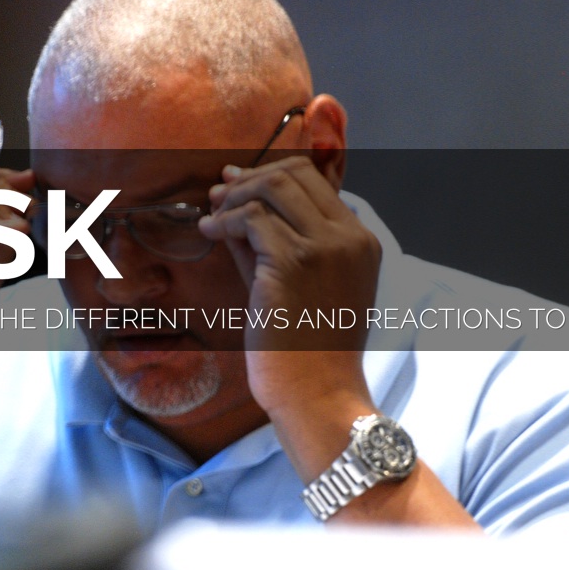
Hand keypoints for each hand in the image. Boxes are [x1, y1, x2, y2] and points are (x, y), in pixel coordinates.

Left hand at [199, 155, 380, 430]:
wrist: (317, 394)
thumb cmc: (307, 349)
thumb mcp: (300, 285)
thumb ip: (275, 240)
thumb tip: (233, 200)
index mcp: (361, 241)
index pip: (315, 181)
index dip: (270, 175)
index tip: (237, 184)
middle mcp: (349, 237)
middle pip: (294, 175)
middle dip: (250, 179)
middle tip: (219, 195)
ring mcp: (325, 247)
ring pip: (272, 188)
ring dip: (235, 197)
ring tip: (212, 216)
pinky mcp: (293, 262)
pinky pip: (250, 219)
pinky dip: (223, 221)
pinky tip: (207, 233)